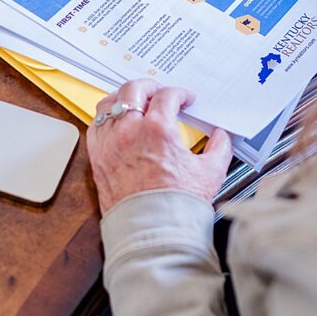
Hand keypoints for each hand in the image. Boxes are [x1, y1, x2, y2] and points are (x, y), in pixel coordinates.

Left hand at [87, 79, 231, 213]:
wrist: (152, 229)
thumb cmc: (178, 204)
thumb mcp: (210, 172)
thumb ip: (219, 147)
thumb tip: (222, 135)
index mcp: (157, 130)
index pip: (167, 96)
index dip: (179, 94)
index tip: (185, 99)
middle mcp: (129, 130)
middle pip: (134, 89)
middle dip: (150, 86)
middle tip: (159, 92)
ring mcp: (110, 142)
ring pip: (110, 103)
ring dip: (124, 97)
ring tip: (134, 101)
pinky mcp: (97, 155)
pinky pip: (95, 125)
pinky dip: (106, 118)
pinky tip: (116, 121)